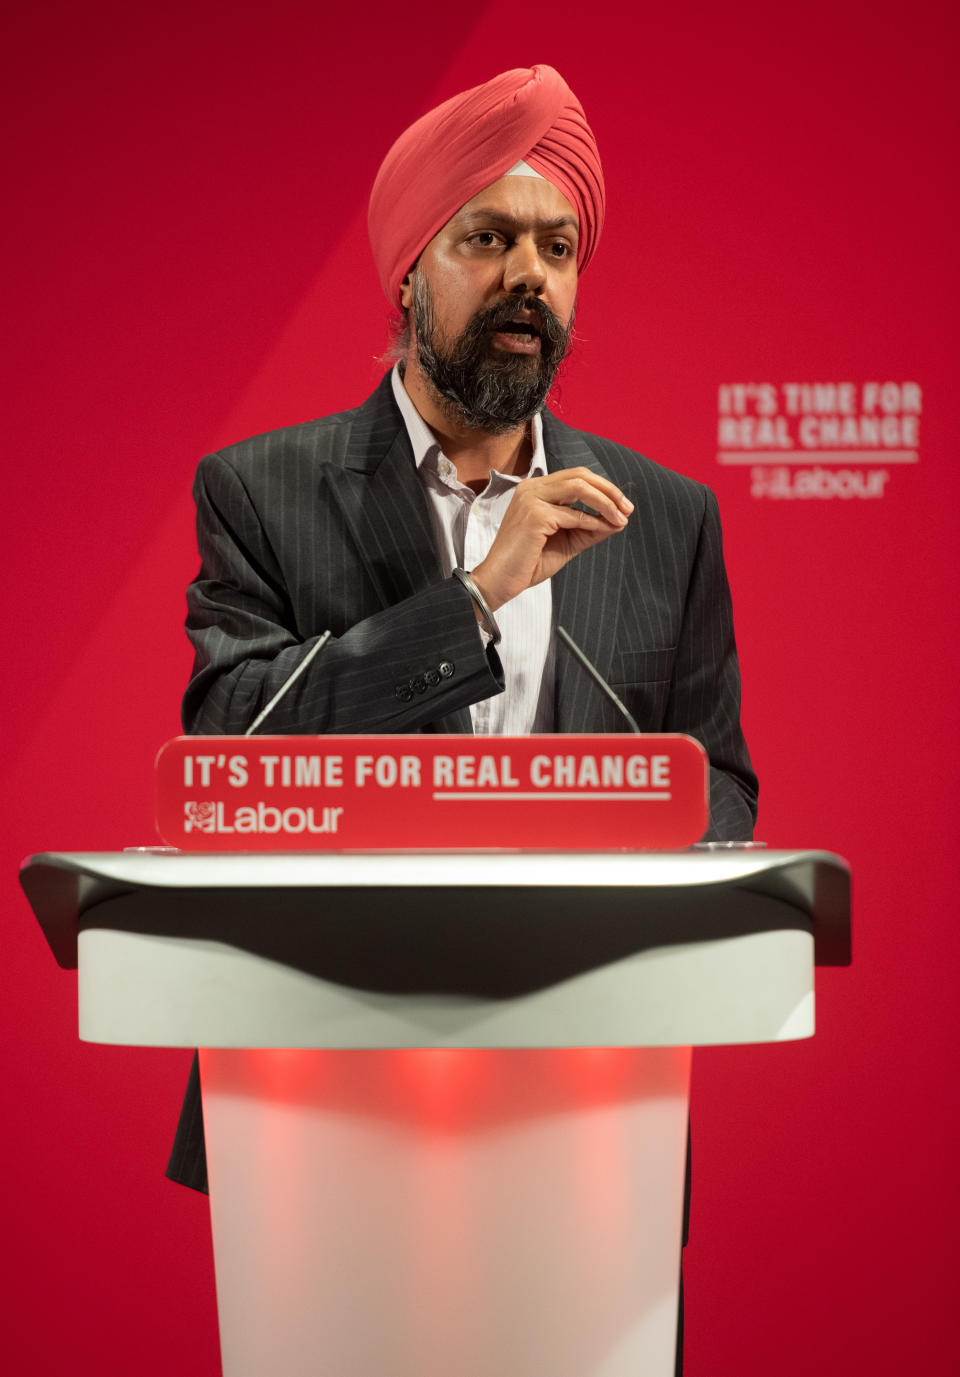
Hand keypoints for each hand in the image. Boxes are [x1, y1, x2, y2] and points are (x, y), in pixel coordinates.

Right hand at [470, 468, 632, 609]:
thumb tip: (619, 520)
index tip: (622, 506)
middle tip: (627, 508)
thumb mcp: (566, 542)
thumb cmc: (527, 563)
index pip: (576, 477)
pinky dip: (593, 521)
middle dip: (609, 491)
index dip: (603, 488)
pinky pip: (573, 515)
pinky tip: (604, 529)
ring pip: (579, 488)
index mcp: (535, 490)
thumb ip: (589, 529)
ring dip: (605, 502)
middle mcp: (531, 488)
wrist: (499, 581)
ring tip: (621, 517)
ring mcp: (531, 499)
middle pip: (580, 476)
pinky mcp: (534, 515)